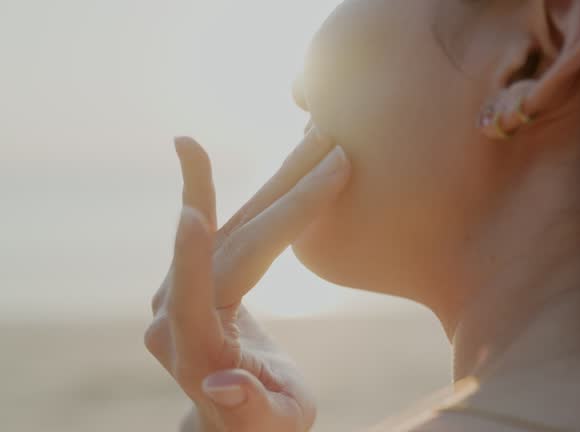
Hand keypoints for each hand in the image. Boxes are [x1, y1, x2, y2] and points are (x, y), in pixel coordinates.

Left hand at [144, 129, 350, 431]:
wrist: (242, 417)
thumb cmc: (265, 425)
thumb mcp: (271, 425)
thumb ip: (248, 410)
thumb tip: (222, 382)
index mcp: (193, 351)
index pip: (197, 296)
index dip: (194, 256)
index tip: (190, 210)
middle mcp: (173, 312)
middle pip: (225, 244)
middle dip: (282, 195)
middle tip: (326, 146)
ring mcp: (182, 287)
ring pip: (229, 223)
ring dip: (276, 181)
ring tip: (309, 137)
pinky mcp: (197, 273)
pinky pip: (224, 224)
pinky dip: (234, 188)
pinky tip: (199, 150)